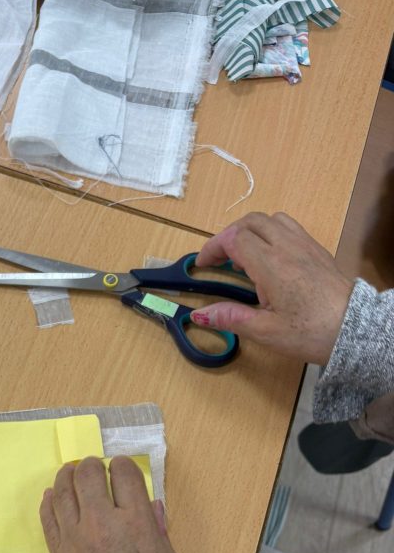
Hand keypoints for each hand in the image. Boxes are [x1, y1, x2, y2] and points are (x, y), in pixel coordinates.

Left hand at [40, 456, 185, 552]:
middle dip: (92, 466)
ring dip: (67, 476)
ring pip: (62, 491)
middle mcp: (101, 523)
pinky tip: (52, 495)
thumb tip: (151, 506)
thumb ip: (157, 530)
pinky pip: (47, 517)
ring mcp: (74, 538)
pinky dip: (49, 501)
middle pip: (87, 475)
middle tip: (94, 467)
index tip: (122, 469)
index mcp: (135, 522)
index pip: (124, 474)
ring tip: (70, 472)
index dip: (123, 466)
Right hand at [192, 212, 353, 365]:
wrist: (354, 328)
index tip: (202, 265)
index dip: (213, 247)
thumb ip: (231, 318)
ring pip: (271, 219)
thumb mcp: (266, 331)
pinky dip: (270, 233)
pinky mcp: (317, 250)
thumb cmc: (310, 332)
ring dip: (251, 230)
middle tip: (219, 258)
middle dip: (228, 235)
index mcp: (271, 265)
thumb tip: (199, 314)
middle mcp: (287, 247)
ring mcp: (304, 244)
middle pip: (251, 222)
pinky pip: (289, 227)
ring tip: (244, 254)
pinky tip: (270, 257)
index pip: (234, 238)